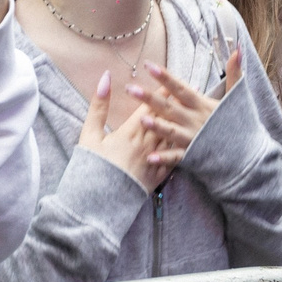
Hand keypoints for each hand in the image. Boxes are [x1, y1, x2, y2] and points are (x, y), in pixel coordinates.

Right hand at [76, 69, 180, 186]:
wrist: (97, 203)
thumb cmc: (91, 166)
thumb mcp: (90, 134)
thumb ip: (98, 106)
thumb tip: (105, 78)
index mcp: (130, 133)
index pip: (149, 107)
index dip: (160, 93)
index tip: (169, 82)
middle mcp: (146, 145)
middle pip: (164, 120)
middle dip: (175, 105)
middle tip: (187, 92)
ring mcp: (154, 161)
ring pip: (172, 137)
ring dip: (181, 124)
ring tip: (191, 113)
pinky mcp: (157, 177)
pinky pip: (174, 159)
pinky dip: (182, 148)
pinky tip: (189, 142)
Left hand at [127, 49, 242, 161]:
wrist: (249, 154)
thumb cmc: (241, 123)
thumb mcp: (236, 97)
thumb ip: (234, 73)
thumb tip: (237, 49)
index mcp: (202, 105)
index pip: (180, 88)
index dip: (165, 76)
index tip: (148, 65)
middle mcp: (196, 120)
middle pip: (170, 107)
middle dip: (150, 98)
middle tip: (130, 89)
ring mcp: (194, 139)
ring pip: (172, 131)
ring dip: (157, 126)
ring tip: (141, 119)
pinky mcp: (194, 156)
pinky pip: (177, 157)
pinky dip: (164, 158)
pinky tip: (149, 158)